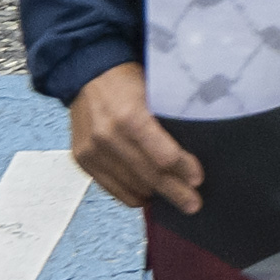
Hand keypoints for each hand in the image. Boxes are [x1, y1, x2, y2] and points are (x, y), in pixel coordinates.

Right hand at [65, 63, 210, 221]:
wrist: (86, 75)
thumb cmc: (129, 80)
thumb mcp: (155, 90)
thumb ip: (167, 120)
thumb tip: (190, 150)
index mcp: (130, 116)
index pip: (162, 155)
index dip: (183, 169)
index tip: (198, 179)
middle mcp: (107, 137)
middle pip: (148, 174)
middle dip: (174, 192)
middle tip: (193, 204)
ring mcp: (91, 151)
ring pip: (129, 185)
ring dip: (154, 195)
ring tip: (175, 200)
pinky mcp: (81, 160)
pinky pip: (109, 187)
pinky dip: (130, 194)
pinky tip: (146, 196)